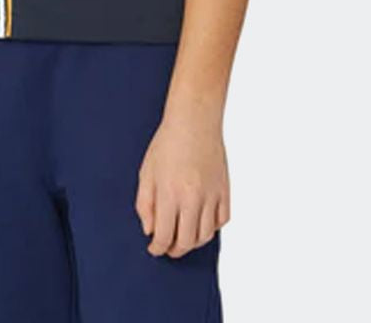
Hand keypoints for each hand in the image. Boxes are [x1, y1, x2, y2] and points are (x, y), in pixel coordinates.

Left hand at [134, 107, 229, 257]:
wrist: (194, 120)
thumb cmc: (167, 143)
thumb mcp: (146, 172)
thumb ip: (145, 204)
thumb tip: (150, 231)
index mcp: (170, 194)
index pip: (164, 236)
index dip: (157, 248)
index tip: (154, 249)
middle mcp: (193, 198)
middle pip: (187, 242)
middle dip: (175, 250)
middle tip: (168, 248)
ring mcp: (212, 195)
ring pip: (206, 236)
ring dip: (193, 242)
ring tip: (183, 236)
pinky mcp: (224, 190)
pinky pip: (222, 220)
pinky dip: (212, 227)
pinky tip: (201, 222)